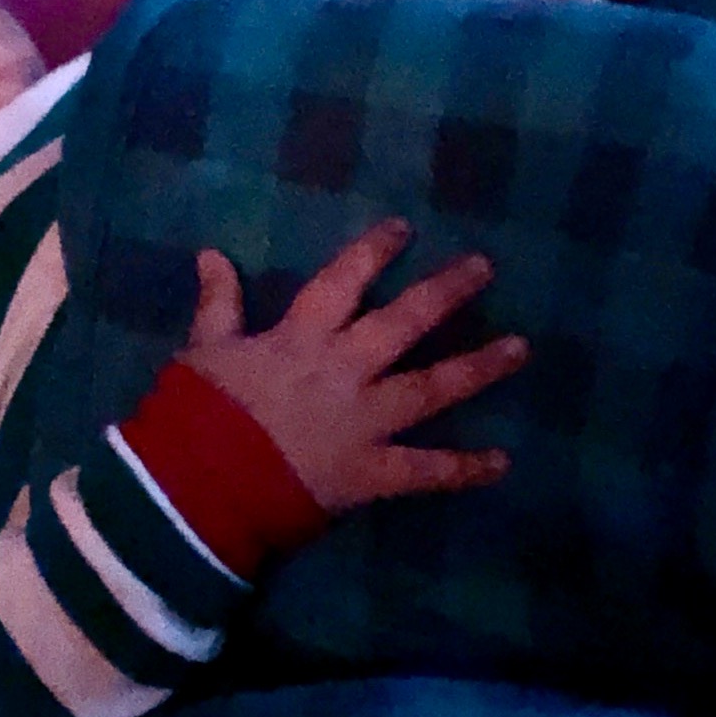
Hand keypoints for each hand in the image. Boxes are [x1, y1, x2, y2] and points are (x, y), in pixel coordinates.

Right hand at [182, 221, 522, 517]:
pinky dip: (464, 469)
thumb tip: (212, 254)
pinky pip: (425, 470)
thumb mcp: (202, 351)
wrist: (200, 487)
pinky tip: (503, 463)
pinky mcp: (371, 472)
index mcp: (301, 337)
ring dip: (478, 367)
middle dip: (446, 292)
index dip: (374, 251)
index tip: (404, 229)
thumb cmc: (195, 417)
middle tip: (484, 268)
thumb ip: (218, 304)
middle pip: (404, 322)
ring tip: (520, 348)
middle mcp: (344, 370)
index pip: (344, 280)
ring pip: (431, 388)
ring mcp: (364, 421)